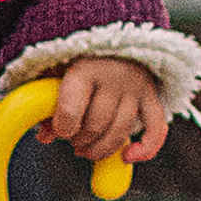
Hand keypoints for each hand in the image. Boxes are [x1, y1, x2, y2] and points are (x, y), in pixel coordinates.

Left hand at [47, 55, 169, 165]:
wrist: (110, 43)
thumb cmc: (76, 61)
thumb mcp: (56, 74)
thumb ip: (48, 103)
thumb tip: (45, 136)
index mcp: (84, 69)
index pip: (71, 109)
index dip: (62, 128)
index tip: (60, 130)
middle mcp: (114, 77)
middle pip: (96, 125)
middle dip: (79, 139)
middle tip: (71, 138)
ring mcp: (136, 88)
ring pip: (120, 132)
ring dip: (100, 149)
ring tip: (85, 148)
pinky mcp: (152, 98)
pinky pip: (156, 130)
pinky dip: (145, 149)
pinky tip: (126, 156)